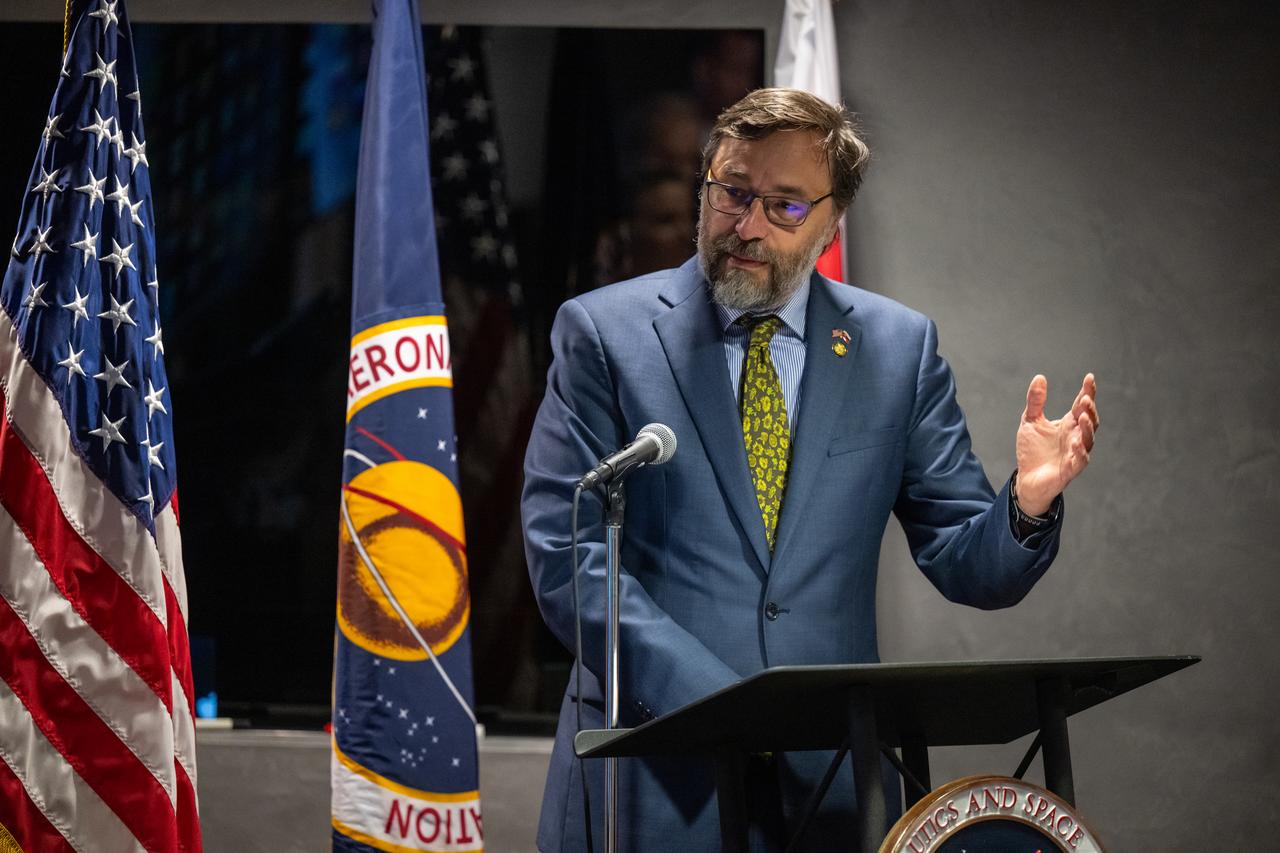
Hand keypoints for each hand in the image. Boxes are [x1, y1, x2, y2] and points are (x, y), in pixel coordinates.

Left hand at [1014, 373, 1098, 515]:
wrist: (1026, 478)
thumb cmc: (1032, 450)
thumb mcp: (1030, 421)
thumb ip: (1036, 401)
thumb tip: (1039, 377)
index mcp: (1069, 424)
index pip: (1081, 406)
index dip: (1088, 392)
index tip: (1089, 378)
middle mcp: (1076, 437)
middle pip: (1090, 421)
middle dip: (1090, 409)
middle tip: (1085, 398)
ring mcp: (1075, 453)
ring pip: (1088, 440)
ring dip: (1087, 428)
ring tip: (1084, 417)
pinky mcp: (1070, 469)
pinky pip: (1079, 460)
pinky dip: (1079, 452)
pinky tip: (1075, 443)